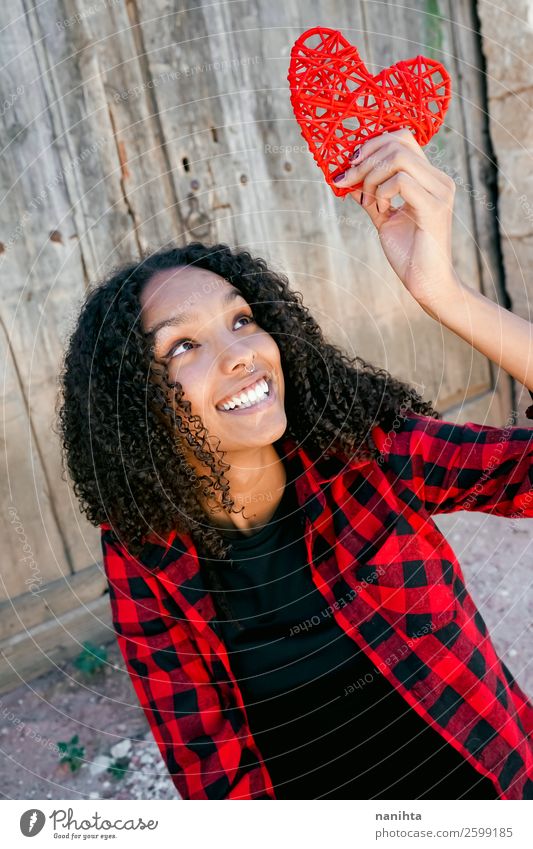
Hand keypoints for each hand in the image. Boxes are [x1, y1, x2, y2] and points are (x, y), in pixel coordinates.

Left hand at [333, 128, 462, 315]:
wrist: (427, 284)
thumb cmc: (409, 255)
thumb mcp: (384, 220)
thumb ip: (371, 198)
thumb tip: (350, 180)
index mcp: (430, 179)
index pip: (403, 139)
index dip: (373, 145)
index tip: (351, 167)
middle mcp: (439, 180)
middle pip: (398, 143)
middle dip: (365, 160)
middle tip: (349, 182)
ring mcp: (439, 192)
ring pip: (398, 157)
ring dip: (371, 177)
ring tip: (369, 202)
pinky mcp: (433, 207)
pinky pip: (400, 181)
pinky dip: (381, 192)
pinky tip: (381, 211)